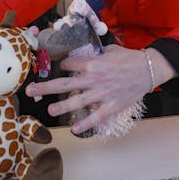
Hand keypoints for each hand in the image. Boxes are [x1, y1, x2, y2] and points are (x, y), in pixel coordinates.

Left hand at [24, 45, 162, 134]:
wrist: (148, 69)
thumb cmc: (128, 58)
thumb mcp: (109, 50)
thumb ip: (94, 55)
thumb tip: (82, 56)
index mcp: (92, 63)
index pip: (68, 65)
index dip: (61, 65)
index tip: (59, 67)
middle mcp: (93, 79)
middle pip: (64, 84)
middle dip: (45, 87)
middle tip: (30, 91)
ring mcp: (101, 94)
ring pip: (76, 103)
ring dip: (61, 107)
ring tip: (49, 110)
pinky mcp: (111, 106)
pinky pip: (95, 117)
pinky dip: (85, 125)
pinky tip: (74, 129)